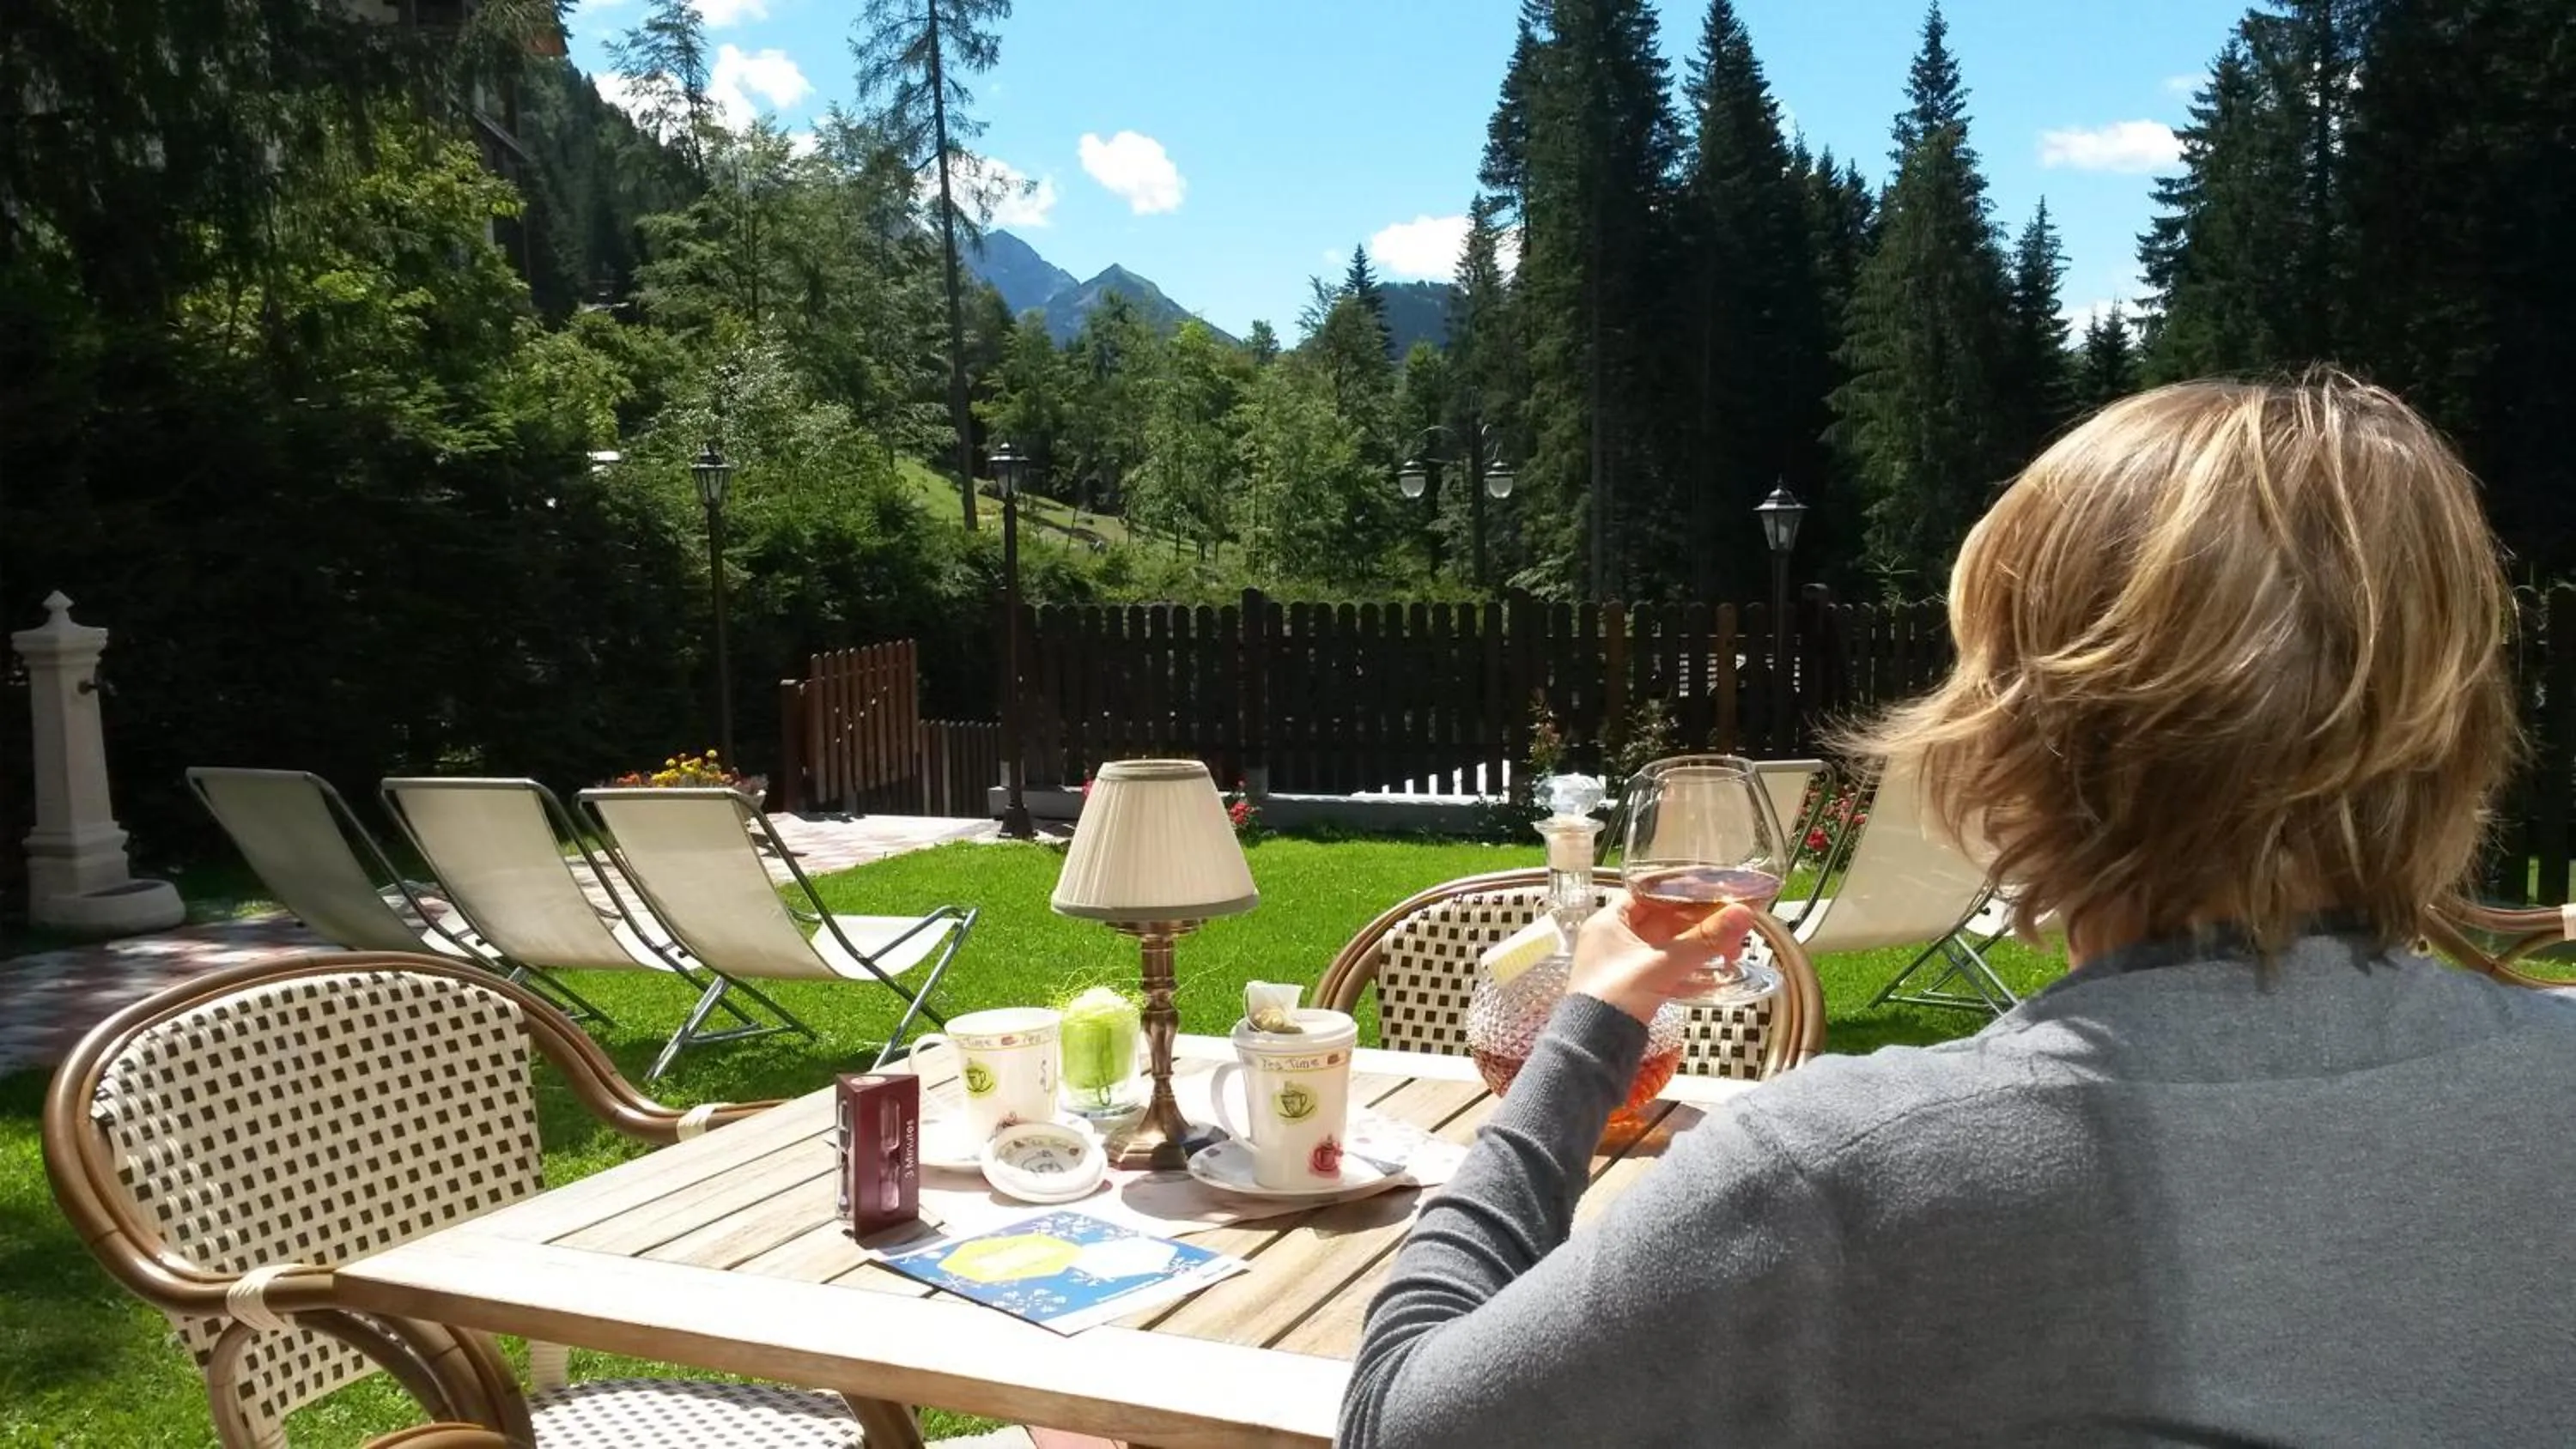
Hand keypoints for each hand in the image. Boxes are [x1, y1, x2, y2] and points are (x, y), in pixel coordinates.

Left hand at [1571, 892, 1759, 1024]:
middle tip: (1733, 929)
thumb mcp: (1662, 964)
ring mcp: (1623, 967)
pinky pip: (1666, 973)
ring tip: (1731, 953)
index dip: (1680, 891)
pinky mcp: (1633, 991)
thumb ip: (1703, 940)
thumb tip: (1742, 914)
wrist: (1592, 1049)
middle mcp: (1613, 940)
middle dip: (1699, 925)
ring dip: (1698, 949)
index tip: (1712, 893)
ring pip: (1667, 949)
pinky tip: (1714, 977)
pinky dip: (1688, 972)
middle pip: (1663, 921)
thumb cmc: (1616, 997)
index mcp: (1609, 922)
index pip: (1648, 893)